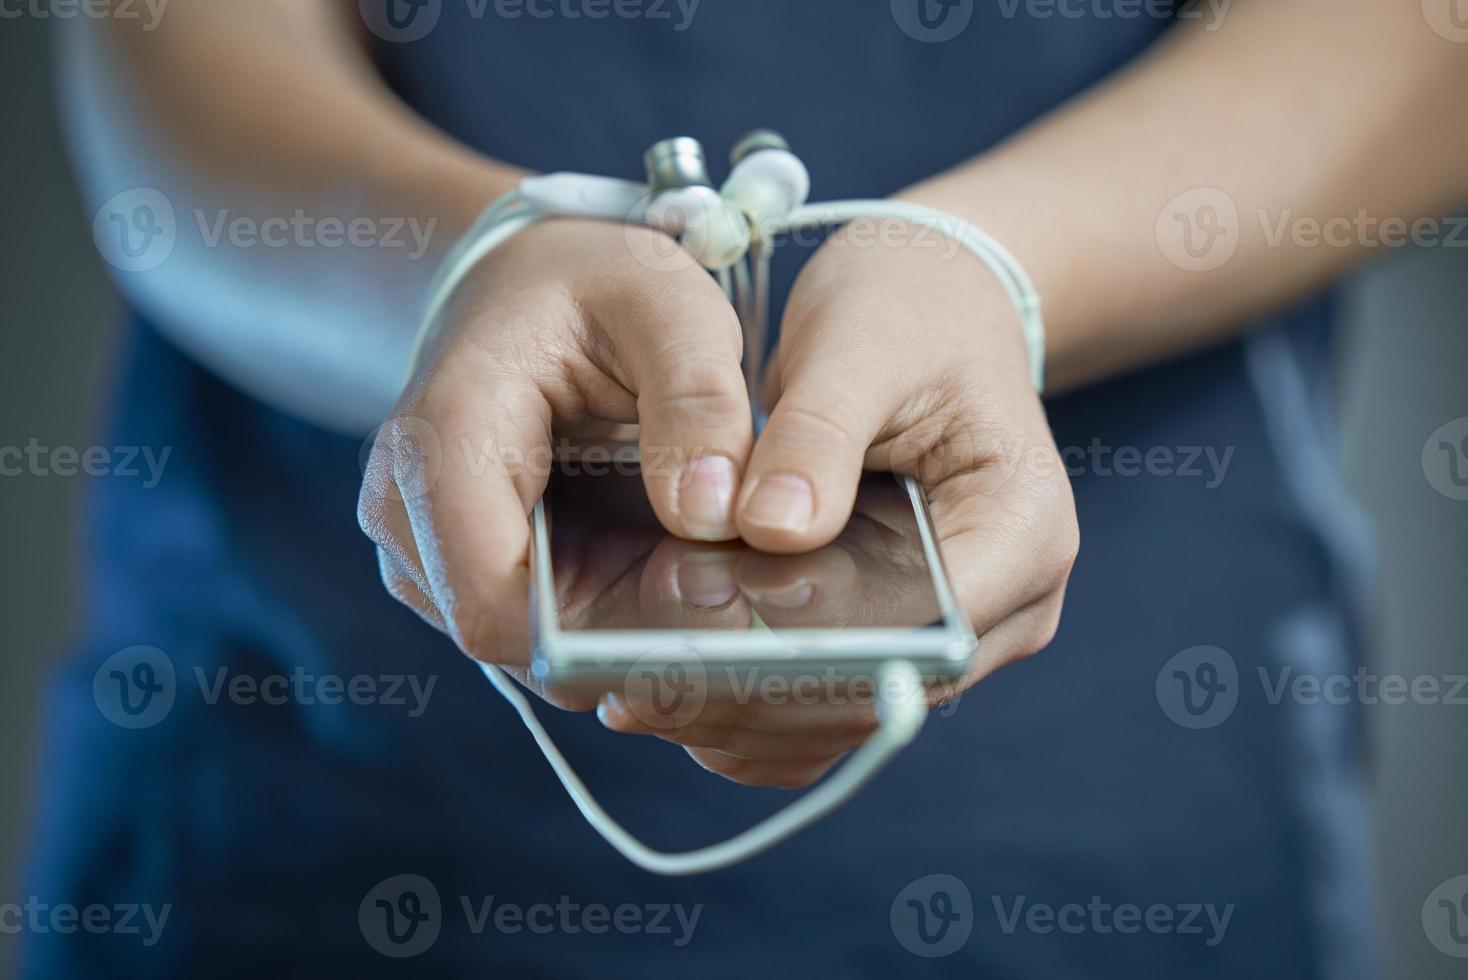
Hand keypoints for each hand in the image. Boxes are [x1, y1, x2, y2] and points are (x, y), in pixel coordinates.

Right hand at [357, 220, 755, 703]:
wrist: (526, 282)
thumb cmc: (592, 284)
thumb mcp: (666, 306)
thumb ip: (698, 399)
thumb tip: (709, 516)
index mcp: (441, 441)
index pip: (493, 603)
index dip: (601, 636)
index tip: (705, 610)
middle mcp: (405, 514)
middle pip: (515, 641)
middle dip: (626, 636)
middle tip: (727, 592)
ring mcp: (423, 554)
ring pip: (531, 650)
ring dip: (621, 630)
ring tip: (697, 566)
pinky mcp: (456, 575)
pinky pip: (538, 631)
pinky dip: (608, 618)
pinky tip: (662, 569)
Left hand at [599, 220, 1079, 785]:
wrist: (928, 308)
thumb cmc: (905, 311)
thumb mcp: (858, 343)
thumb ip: (817, 434)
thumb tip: (772, 530)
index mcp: (1024, 529)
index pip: (930, 623)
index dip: (823, 632)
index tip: (713, 609)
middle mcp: (1007, 604)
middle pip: (883, 688)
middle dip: (761, 685)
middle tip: (641, 674)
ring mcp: (953, 634)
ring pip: (845, 714)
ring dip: (741, 712)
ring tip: (630, 694)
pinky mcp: (895, 641)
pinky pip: (823, 708)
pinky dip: (747, 710)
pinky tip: (665, 695)